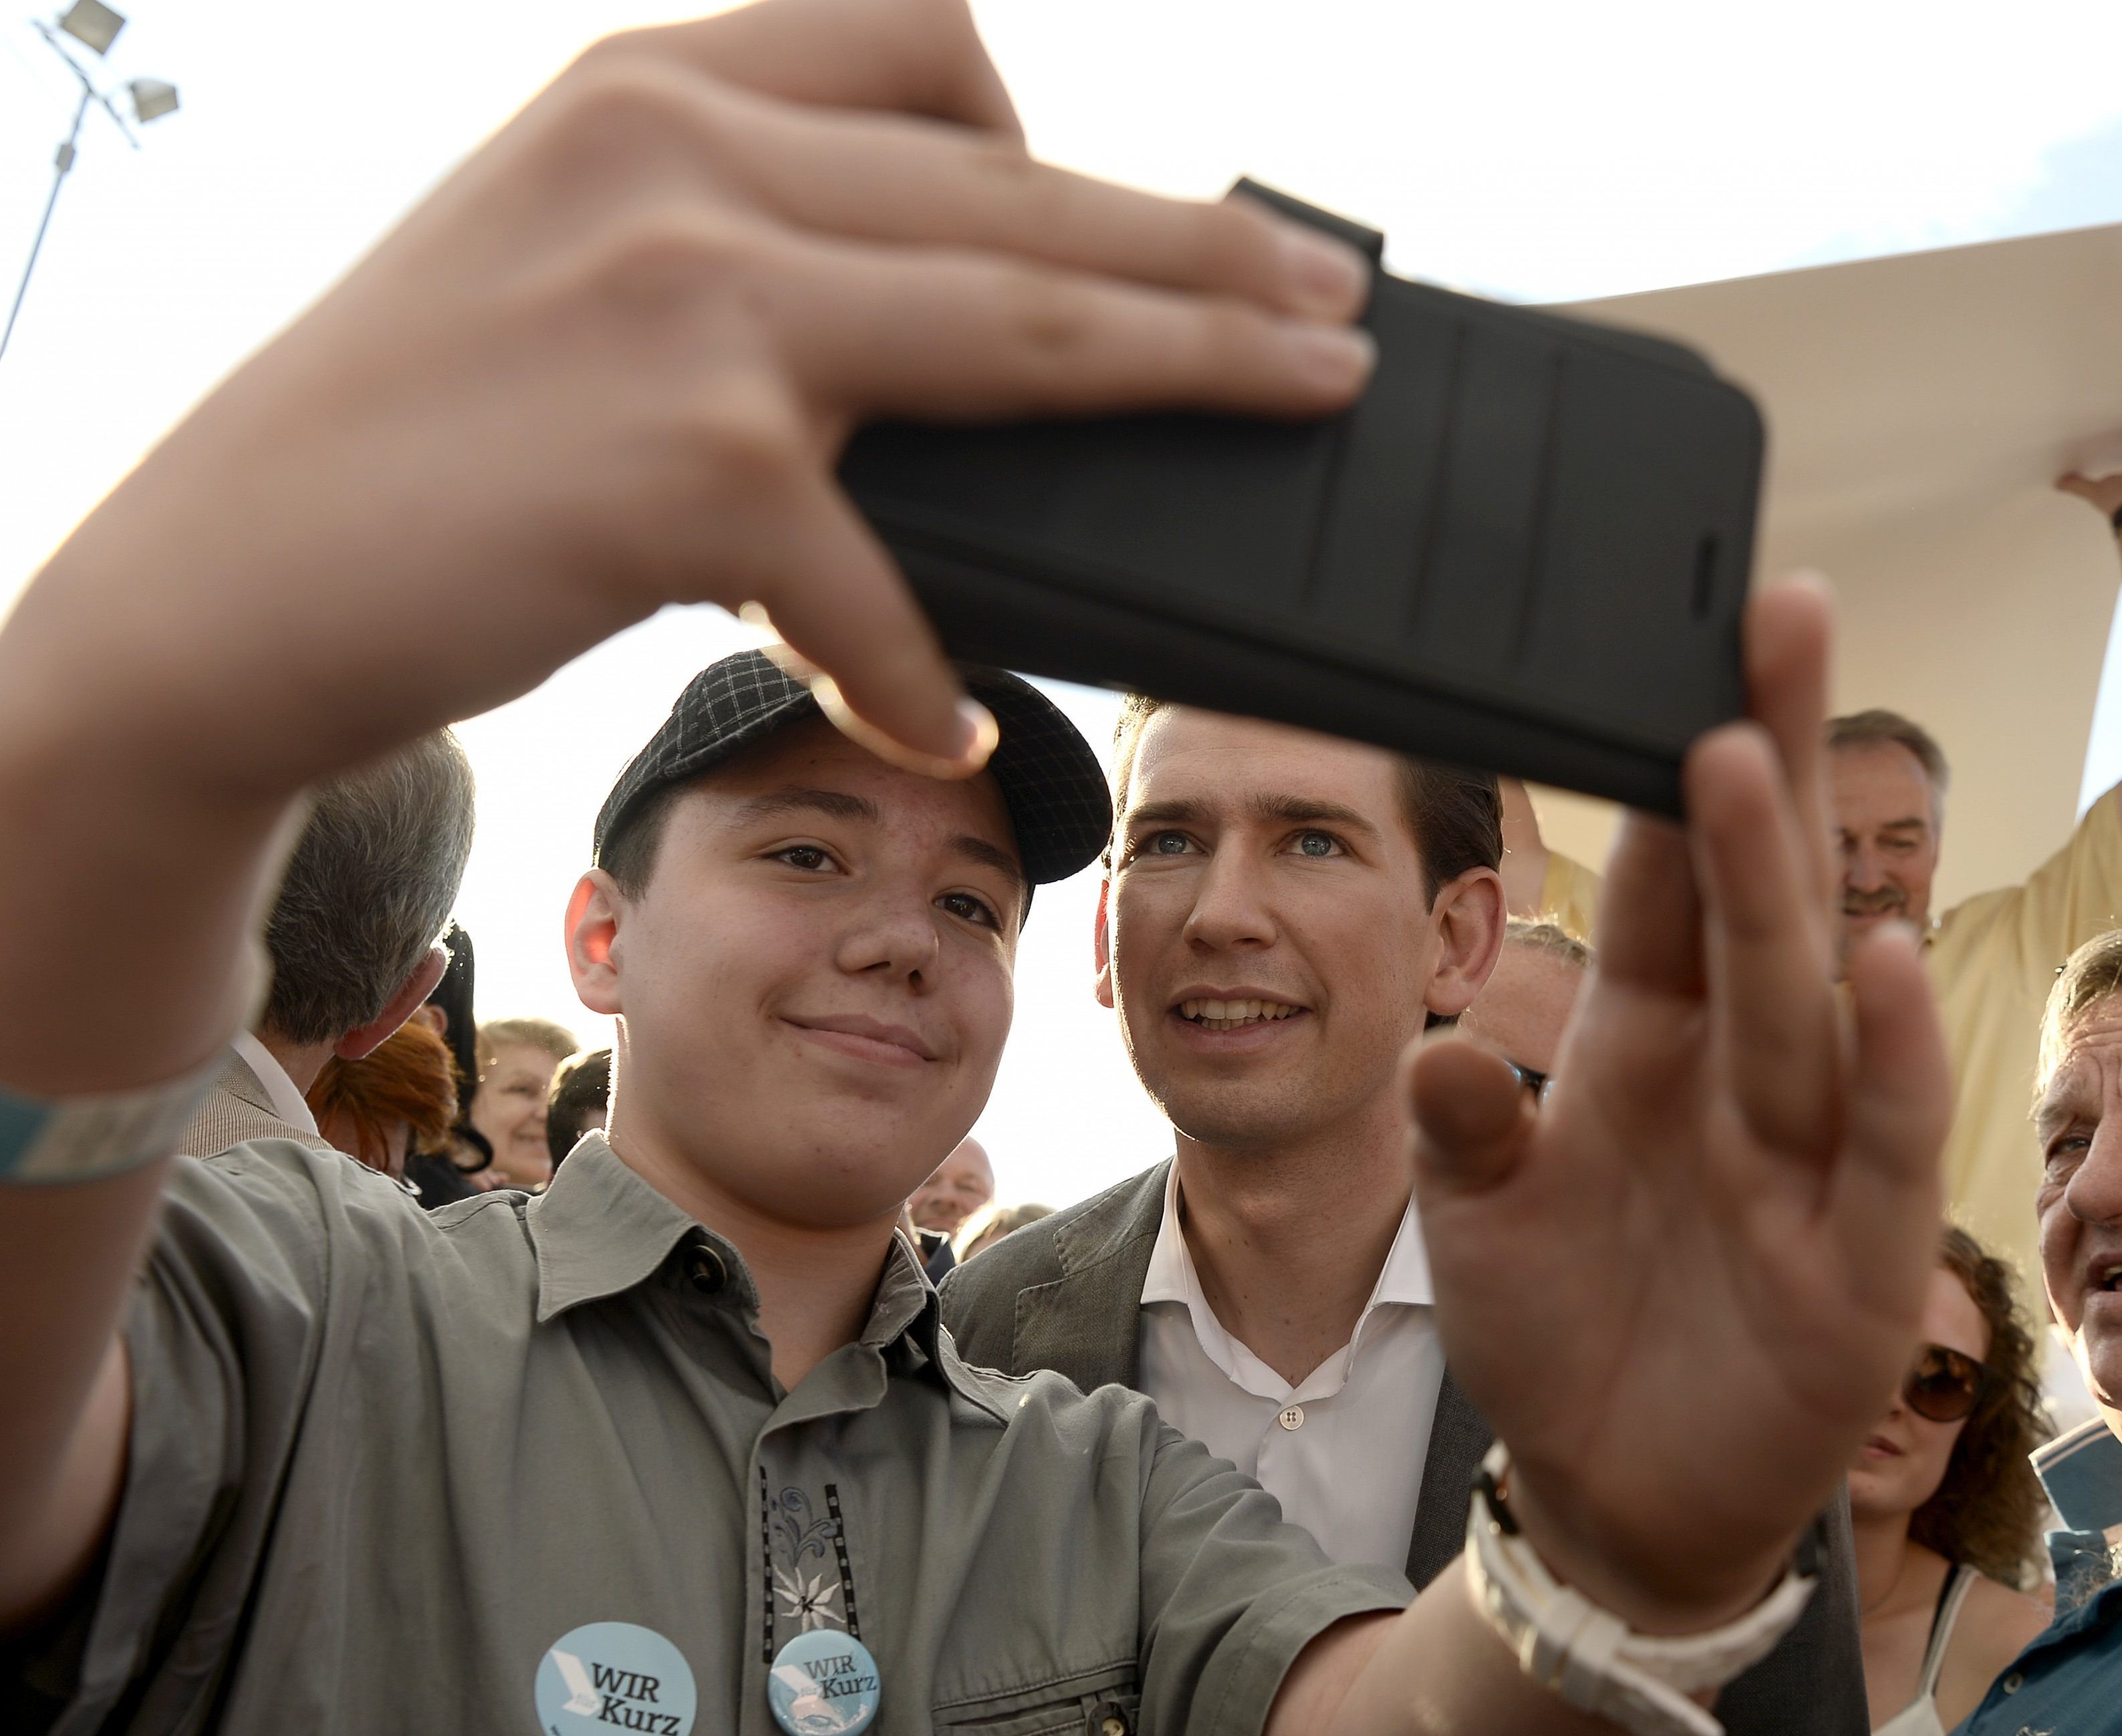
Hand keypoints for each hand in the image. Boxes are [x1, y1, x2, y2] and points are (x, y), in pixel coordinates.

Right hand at [9, 0, 1372, 792]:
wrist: (224, 583)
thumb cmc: (407, 443)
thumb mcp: (570, 266)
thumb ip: (744, 248)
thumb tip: (947, 336)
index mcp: (657, 79)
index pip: (923, 42)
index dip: (1064, 137)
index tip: (1158, 212)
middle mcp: (681, 149)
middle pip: (1026, 191)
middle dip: (1208, 248)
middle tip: (1337, 299)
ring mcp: (686, 294)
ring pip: (1020, 327)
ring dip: (1187, 367)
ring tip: (1301, 403)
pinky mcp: (685, 460)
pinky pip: (881, 570)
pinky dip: (922, 660)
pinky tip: (946, 723)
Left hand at [1408, 580, 1948, 1630]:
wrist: (1611, 1495)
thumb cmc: (1558, 1332)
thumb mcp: (1480, 1227)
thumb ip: (1466, 1136)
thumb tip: (1433, 1054)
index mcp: (1645, 1047)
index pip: (1666, 885)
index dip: (1675, 775)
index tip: (1688, 653)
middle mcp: (1737, 1078)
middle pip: (1756, 898)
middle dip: (1760, 758)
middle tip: (1769, 610)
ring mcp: (1805, 1161)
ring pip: (1806, 998)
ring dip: (1786, 879)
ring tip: (1759, 752)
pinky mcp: (1855, 1261)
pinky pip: (1872, 1143)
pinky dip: (1877, 1057)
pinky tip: (1872, 957)